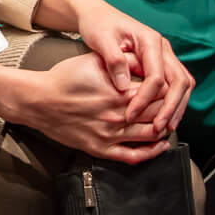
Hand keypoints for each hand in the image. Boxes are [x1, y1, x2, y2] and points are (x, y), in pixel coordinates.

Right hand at [0, 55, 173, 163]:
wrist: (40, 100)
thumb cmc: (65, 78)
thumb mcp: (94, 60)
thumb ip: (121, 60)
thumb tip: (143, 58)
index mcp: (121, 92)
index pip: (158, 92)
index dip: (168, 90)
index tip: (169, 87)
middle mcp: (120, 115)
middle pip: (159, 114)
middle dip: (170, 110)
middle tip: (173, 106)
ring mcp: (111, 134)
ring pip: (151, 136)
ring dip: (164, 130)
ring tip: (169, 124)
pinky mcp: (101, 149)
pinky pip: (133, 156)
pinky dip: (151, 153)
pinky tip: (160, 146)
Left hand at [71, 0, 191, 139]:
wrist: (98, 14)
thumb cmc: (98, 25)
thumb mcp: (101, 39)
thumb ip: (114, 61)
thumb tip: (124, 87)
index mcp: (149, 40)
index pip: (156, 76)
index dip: (145, 99)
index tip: (130, 115)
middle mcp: (162, 47)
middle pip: (180, 81)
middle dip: (171, 107)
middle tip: (158, 128)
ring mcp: (164, 55)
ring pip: (182, 84)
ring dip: (176, 107)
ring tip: (165, 128)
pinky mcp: (160, 63)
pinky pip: (175, 84)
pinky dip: (172, 102)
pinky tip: (163, 117)